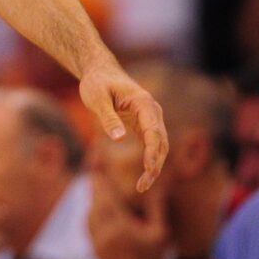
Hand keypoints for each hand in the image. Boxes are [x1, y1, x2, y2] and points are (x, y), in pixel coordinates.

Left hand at [78, 64, 167, 191]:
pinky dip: (150, 160)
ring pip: (160, 147)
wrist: (100, 72)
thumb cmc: (97, 83)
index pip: (154, 131)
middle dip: (155, 165)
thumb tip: (119, 139)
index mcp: (144, 103)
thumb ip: (108, 118)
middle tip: (142, 186)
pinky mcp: (144, 125)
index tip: (149, 169)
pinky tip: (144, 176)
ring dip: (154, 167)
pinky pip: (152, 145)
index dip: (153, 152)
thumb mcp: (96, 98)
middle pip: (161, 143)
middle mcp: (152, 111)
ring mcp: (151, 119)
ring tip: (142, 187)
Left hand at [87, 169, 168, 258]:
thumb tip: (157, 185)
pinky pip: (88, 224)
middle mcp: (105, 232)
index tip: (97, 163)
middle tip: (96, 168)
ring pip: (90, 211)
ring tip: (98, 185)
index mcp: (122, 227)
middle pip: (95, 200)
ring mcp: (97, 240)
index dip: (100, 178)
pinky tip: (97, 206)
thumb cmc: (154, 258)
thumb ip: (156, 208)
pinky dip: (92, 212)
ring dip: (93, 198)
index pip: (106, 195)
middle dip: (95, 184)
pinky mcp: (93, 247)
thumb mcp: (160, 233)